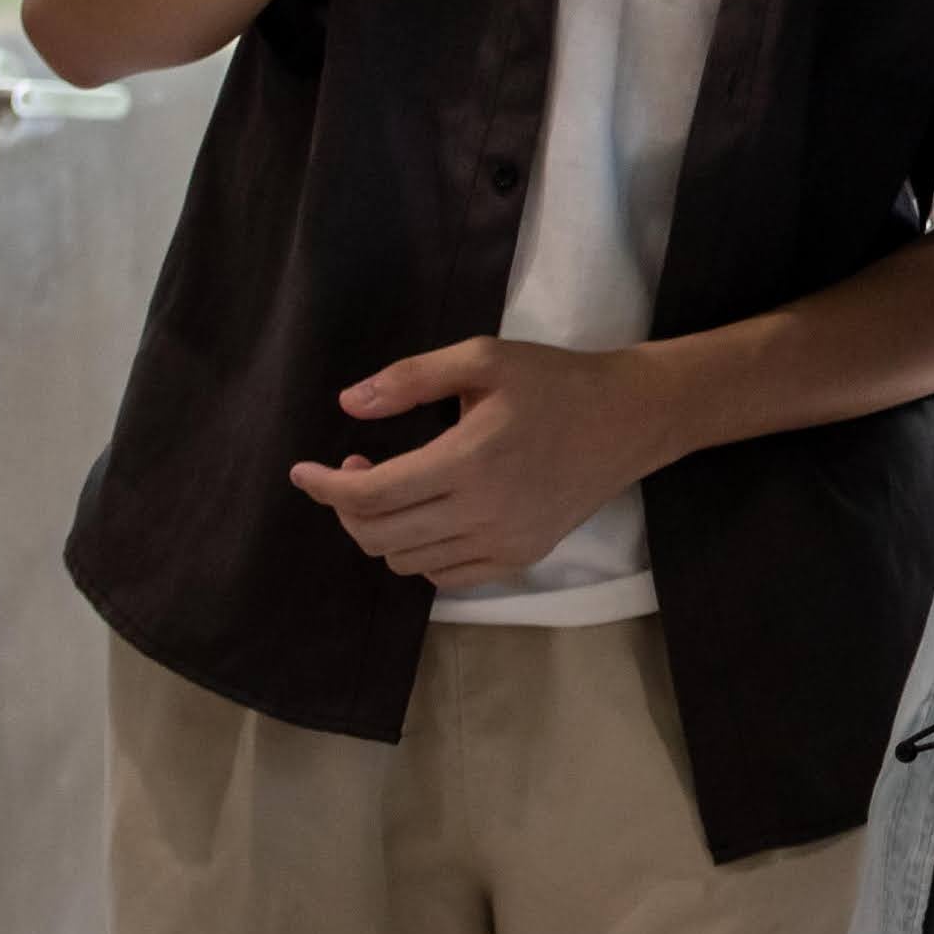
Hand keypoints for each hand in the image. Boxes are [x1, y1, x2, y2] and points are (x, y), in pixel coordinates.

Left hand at [288, 336, 685, 587]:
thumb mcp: (485, 358)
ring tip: (394, 490)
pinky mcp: (519, 558)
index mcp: (470, 459)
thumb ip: (412, 378)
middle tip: (357, 469)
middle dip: (348, 507)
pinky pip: (443, 576)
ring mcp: (503, 542)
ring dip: (381, 530)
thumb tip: (349, 405)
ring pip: (405, 561)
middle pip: (378, 536)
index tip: (303, 471)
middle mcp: (484, 512)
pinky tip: (430, 515)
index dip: (326, 487)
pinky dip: (419, 552)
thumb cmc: (554, 381)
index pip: (371, 495)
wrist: (631, 418)